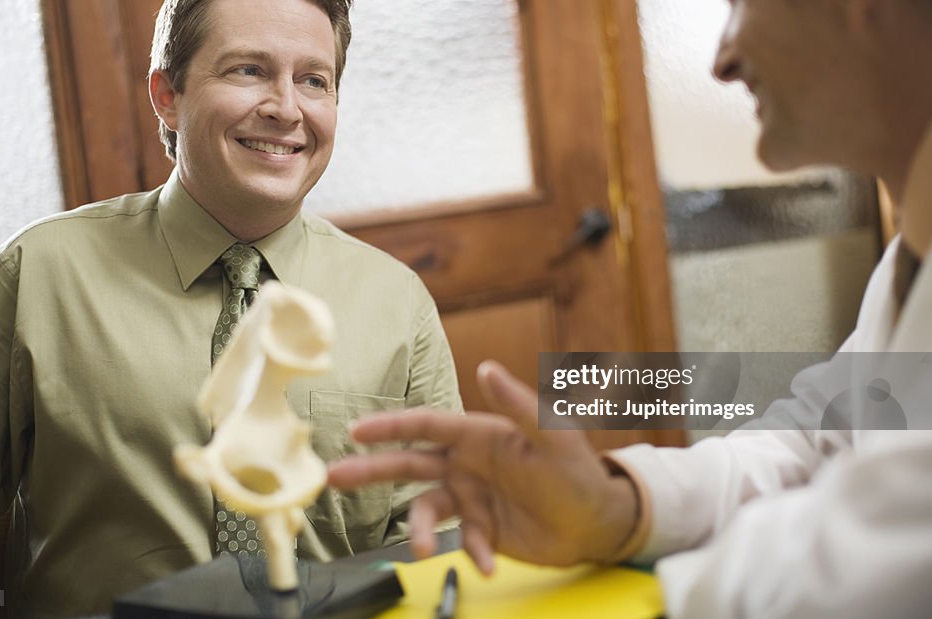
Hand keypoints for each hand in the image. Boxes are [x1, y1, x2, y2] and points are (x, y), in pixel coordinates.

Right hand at [328, 360, 640, 573]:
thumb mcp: (554, 435)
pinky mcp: (481, 528)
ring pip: (427, 509)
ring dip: (421, 529)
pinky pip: (462, 540)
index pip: (426, 426)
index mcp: (478, 435)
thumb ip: (519, 404)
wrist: (598, 522)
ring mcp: (472, 497)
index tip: (356, 431)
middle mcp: (467, 463)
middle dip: (370, 470)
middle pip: (408, 464)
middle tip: (333, 477)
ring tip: (424, 549)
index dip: (389, 427)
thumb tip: (486, 368)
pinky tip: (487, 563)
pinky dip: (471, 553)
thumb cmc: (580, 471)